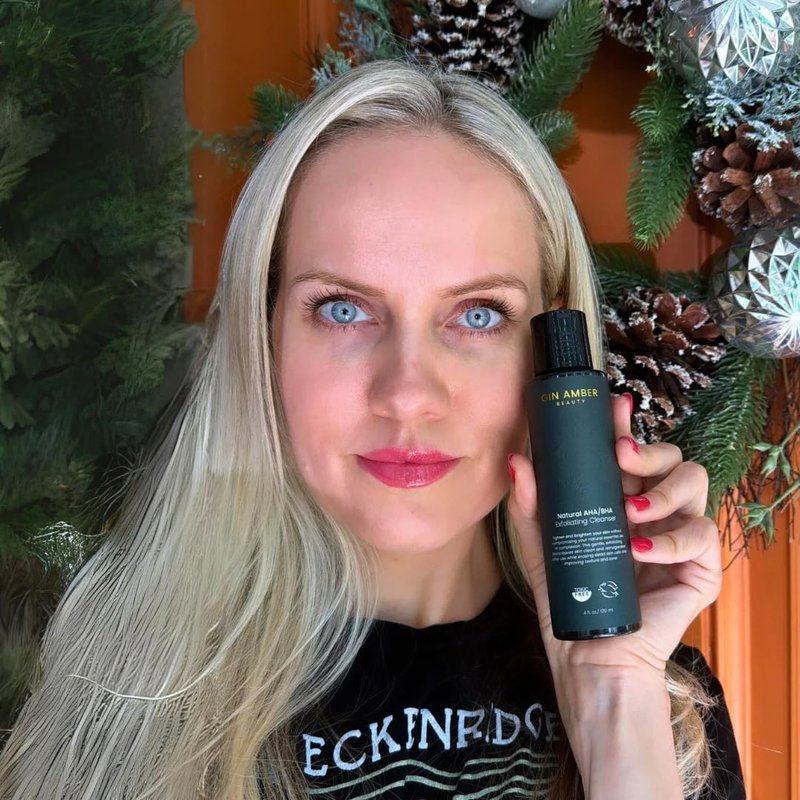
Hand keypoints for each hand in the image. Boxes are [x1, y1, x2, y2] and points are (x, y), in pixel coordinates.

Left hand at [507, 394, 723, 681]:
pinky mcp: (701, 568)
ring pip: (696, 482)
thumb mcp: (541, 546)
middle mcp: (656, 510)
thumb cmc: (569, 595)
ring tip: (630, 510)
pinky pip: (701, 535)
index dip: (626, 426)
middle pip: (672, 457)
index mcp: (623, 498)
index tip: (614, 407)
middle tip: (621, 457)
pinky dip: (669, 538)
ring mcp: (681, 536)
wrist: (590, 652)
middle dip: (649, 450)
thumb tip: (517, 461)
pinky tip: (639, 547)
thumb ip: (529, 506)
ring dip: (663, 488)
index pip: (632, 453)